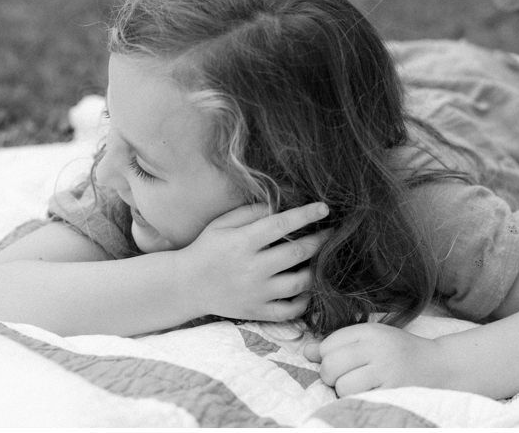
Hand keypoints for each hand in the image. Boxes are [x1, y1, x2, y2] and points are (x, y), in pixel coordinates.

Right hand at [178, 201, 330, 321]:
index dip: (306, 214)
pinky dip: (305, 301)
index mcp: (243, 242)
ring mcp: (256, 293)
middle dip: (320, 240)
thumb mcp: (223, 224)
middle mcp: (252, 269)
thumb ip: (251, 213)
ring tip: (325, 259)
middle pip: (297, 253)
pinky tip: (309, 289)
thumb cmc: (207, 249)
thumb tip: (281, 206)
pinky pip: (289, 311)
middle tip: (332, 233)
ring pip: (299, 283)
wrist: (186, 286)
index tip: (324, 207)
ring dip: (318, 270)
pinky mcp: (256, 312)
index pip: (281, 225)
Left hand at [304, 323, 446, 396]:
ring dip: (345, 392)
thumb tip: (306, 352)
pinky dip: (359, 400)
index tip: (343, 361)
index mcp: (371, 331)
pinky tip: (371, 394)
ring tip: (362, 386)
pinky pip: (358, 400)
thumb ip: (339, 343)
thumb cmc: (400, 353)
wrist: (440, 368)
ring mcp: (386, 371)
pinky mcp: (392, 393)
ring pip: (342, 386)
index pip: (328, 344)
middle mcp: (378, 348)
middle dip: (331, 377)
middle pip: (330, 366)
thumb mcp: (372, 339)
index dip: (328, 356)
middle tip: (348, 377)